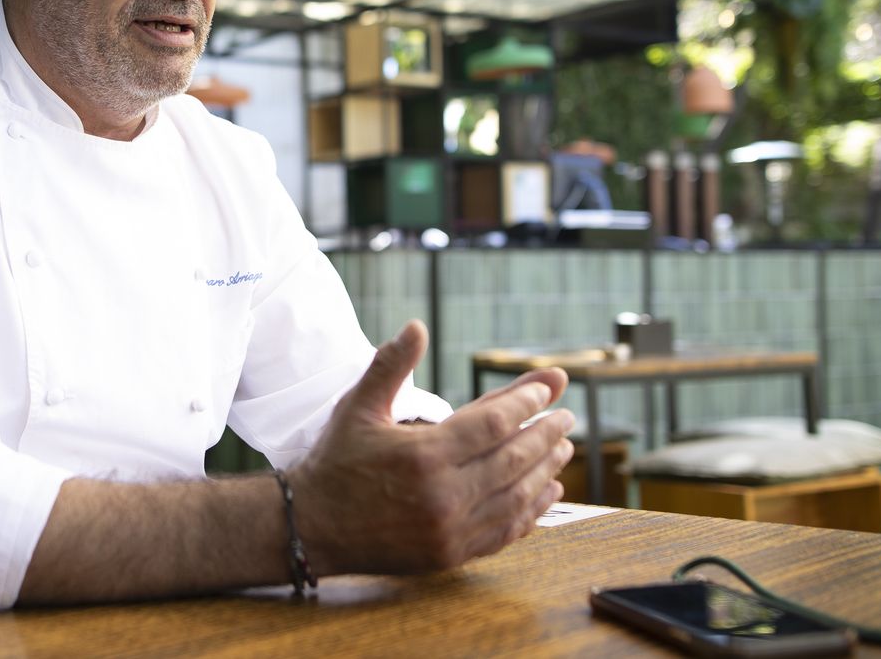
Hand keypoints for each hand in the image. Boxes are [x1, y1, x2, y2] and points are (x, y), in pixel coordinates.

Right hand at [288, 320, 574, 576]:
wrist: (312, 527)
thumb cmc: (337, 461)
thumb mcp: (358, 407)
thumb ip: (390, 366)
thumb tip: (416, 326)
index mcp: (423, 454)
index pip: (494, 423)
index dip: (526, 402)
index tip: (548, 389)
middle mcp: (442, 494)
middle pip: (515, 458)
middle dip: (547, 434)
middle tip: (567, 416)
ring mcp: (450, 529)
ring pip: (517, 495)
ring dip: (547, 469)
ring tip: (564, 449)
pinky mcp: (451, 554)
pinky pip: (505, 531)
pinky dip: (533, 511)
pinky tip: (547, 492)